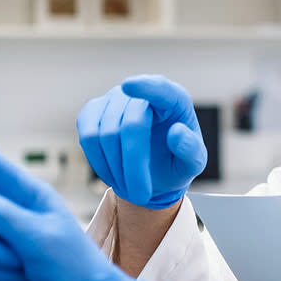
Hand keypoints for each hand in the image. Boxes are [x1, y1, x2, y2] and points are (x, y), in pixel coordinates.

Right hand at [77, 76, 206, 209]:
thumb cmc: (176, 162)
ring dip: (116, 168)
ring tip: (130, 186)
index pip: (160, 88)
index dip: (145, 87)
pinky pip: (87, 136)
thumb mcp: (193, 163)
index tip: (129, 85)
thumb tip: (176, 132)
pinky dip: (98, 161)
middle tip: (141, 195)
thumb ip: (191, 149)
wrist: (152, 171)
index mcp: (173, 99)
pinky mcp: (93, 111)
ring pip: (104, 133)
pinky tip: (112, 174)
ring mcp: (114, 99)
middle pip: (130, 126)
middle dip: (134, 165)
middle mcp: (142, 93)